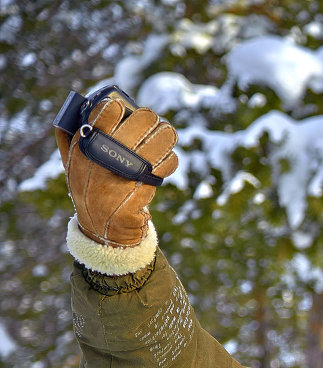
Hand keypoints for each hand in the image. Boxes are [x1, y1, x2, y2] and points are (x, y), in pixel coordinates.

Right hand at [56, 90, 177, 246]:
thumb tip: (80, 104)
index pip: (110, 108)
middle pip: (146, 118)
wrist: (103, 225)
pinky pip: (170, 160)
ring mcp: (131, 168)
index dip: (120, 107)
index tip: (122, 112)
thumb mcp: (71, 161)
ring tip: (160, 139)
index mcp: (88, 143)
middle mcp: (110, 152)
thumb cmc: (87, 187)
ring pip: (164, 135)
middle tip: (149, 125)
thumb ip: (69, 134)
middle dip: (150, 119)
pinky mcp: (148, 183)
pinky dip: (170, 160)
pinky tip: (162, 162)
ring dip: (165, 135)